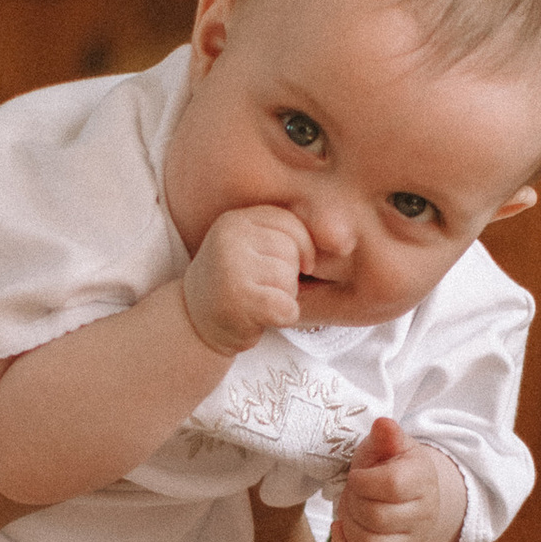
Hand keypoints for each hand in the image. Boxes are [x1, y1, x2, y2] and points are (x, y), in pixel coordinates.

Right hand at [182, 205, 309, 356]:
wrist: (194, 322)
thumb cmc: (236, 284)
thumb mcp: (256, 247)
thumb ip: (292, 236)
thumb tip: (346, 241)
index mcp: (236, 219)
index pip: (292, 223)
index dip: (301, 249)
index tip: (287, 267)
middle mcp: (230, 237)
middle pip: (292, 252)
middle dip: (287, 276)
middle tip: (260, 287)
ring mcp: (231, 267)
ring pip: (289, 280)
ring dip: (283, 297)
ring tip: (256, 300)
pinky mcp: (238, 300)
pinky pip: (286, 307)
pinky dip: (282, 317)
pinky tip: (259, 317)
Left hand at [332, 419, 463, 541]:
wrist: (416, 500)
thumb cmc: (395, 467)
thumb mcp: (391, 446)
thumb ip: (386, 436)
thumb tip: (383, 424)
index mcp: (422, 480)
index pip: (391, 486)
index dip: (363, 481)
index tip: (358, 476)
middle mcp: (423, 515)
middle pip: (376, 517)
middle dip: (352, 503)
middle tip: (351, 492)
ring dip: (348, 527)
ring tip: (349, 510)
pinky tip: (340, 531)